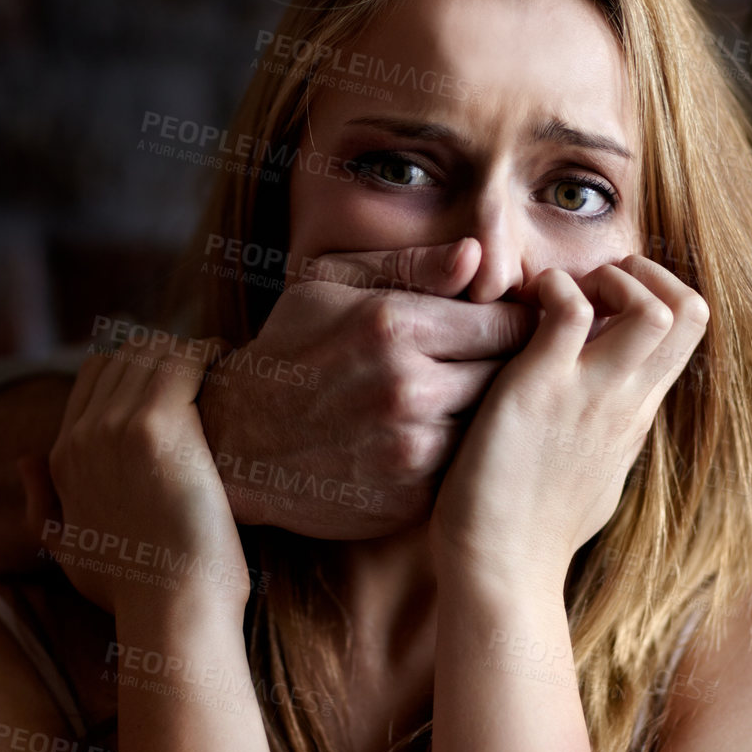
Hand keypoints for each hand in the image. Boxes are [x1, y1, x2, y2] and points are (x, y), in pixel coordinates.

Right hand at [26, 337, 250, 621]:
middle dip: (165, 352)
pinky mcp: (158, 426)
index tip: (178, 378)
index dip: (138, 367)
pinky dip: (208, 352)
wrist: (171, 610)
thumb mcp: (67, 552)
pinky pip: (183, 359)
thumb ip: (41, 505)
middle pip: (123, 354)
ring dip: (188, 350)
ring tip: (219, 365)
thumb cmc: (134, 593)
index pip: (94, 375)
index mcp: (62, 458)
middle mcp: (83, 435)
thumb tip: (24, 457)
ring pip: (151, 350)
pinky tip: (228, 363)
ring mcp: (117, 427)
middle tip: (204, 367)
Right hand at [199, 239, 536, 537]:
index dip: (516, 326)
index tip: (510, 329)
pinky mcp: (409, 497)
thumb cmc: (290, 348)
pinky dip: (459, 456)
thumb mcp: (332, 283)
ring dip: (485, 416)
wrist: (235, 440)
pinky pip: (465, 469)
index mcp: (394, 324)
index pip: (507, 325)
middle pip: (507, 376)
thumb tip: (476, 253)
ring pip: (491, 425)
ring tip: (463, 403)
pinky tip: (435, 439)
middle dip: (507, 370)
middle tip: (493, 367)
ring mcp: (410, 448)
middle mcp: (407, 387)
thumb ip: (410, 264)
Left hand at [429, 256, 709, 586]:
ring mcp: (591, 394)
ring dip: (609, 279)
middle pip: (692, 312)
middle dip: (648, 275)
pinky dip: (552, 290)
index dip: (657, 297)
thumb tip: (612, 422)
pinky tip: (523, 309)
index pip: (688, 335)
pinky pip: (571, 308)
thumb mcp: (594, 477)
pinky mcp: (541, 389)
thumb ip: (608, 437)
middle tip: (593, 286)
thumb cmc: (532, 534)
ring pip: (654, 308)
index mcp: (637, 416)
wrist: (501, 573)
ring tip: (563, 294)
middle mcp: (627, 401)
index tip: (606, 302)